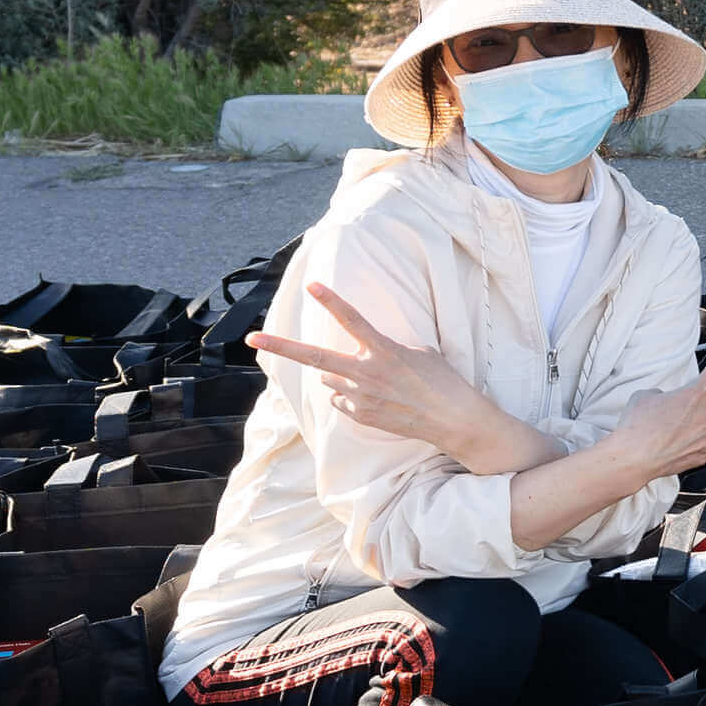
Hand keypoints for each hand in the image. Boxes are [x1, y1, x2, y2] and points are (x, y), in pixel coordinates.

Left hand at [251, 283, 525, 466]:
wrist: (452, 419)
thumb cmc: (441, 380)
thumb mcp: (418, 351)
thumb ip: (382, 349)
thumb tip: (354, 356)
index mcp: (383, 350)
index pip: (352, 319)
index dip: (331, 300)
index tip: (312, 285)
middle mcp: (366, 373)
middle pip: (315, 357)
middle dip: (280, 346)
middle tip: (252, 338)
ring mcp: (360, 397)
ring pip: (330, 379)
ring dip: (340, 374)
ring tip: (373, 380)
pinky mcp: (360, 416)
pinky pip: (342, 400)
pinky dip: (352, 396)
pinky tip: (378, 399)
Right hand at [605, 321, 705, 480]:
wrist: (631, 460)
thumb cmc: (635, 426)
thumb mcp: (647, 396)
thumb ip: (667, 393)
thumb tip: (672, 401)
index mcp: (695, 393)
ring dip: (696, 424)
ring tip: (670, 430)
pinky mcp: (703, 455)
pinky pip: (700, 442)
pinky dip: (687, 441)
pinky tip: (670, 443)